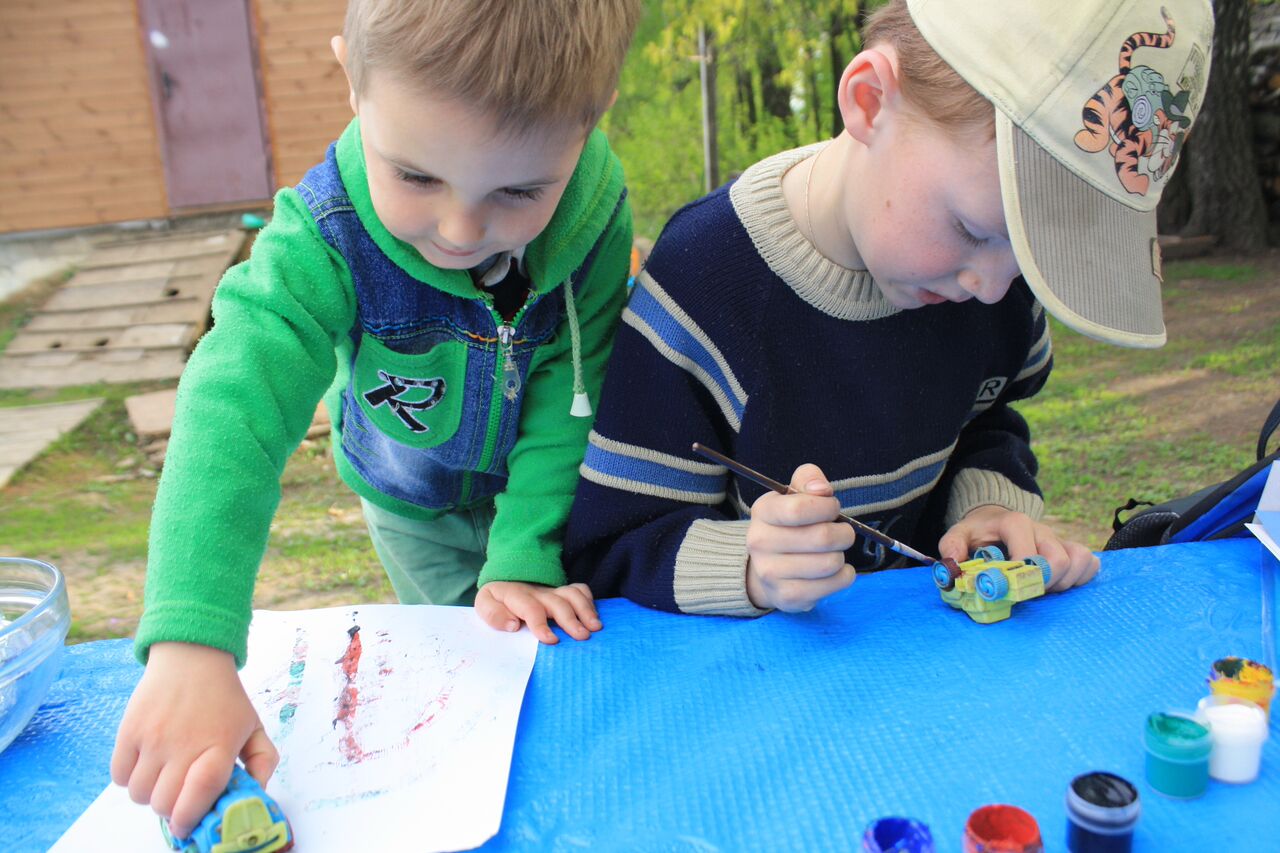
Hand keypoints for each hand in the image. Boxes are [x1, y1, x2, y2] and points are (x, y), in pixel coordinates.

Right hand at [110, 642, 277, 839]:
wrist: (192, 657)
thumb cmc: (225, 698)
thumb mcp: (254, 726)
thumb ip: (263, 762)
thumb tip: (257, 795)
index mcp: (219, 745)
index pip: (199, 793)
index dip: (190, 818)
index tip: (188, 827)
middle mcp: (184, 744)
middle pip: (164, 804)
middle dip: (172, 808)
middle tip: (179, 795)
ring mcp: (153, 738)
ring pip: (139, 795)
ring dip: (150, 794)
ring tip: (164, 775)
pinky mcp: (128, 732)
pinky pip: (118, 777)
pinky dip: (129, 778)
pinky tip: (146, 763)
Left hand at [475, 581, 600, 643]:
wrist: (504, 581)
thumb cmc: (496, 601)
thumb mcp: (484, 605)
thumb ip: (492, 614)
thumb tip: (512, 625)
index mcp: (515, 595)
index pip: (530, 608)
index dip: (541, 624)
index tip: (552, 640)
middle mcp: (537, 592)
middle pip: (557, 602)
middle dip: (571, 619)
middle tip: (583, 636)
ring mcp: (552, 591)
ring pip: (572, 594)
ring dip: (586, 609)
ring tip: (596, 627)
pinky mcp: (561, 592)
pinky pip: (579, 590)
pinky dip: (590, 601)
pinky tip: (595, 617)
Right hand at [745, 463, 856, 610]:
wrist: (766, 568)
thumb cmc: (790, 524)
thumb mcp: (794, 495)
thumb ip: (809, 479)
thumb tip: (822, 490)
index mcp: (763, 511)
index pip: (799, 509)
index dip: (827, 507)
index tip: (832, 509)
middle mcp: (760, 542)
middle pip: (822, 538)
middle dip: (843, 533)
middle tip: (842, 533)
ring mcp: (770, 573)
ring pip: (830, 563)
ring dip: (842, 555)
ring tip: (833, 552)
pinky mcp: (787, 597)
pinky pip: (833, 585)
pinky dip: (844, 576)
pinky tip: (833, 571)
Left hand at [938, 505, 1099, 591]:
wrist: (994, 520)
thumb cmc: (977, 532)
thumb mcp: (958, 534)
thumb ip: (951, 547)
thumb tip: (952, 567)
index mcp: (1015, 523)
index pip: (1029, 553)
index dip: (1022, 576)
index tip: (1009, 589)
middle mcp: (1042, 529)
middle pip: (1059, 560)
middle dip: (1045, 582)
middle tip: (1027, 592)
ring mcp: (1059, 539)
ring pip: (1080, 560)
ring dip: (1064, 582)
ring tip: (1043, 589)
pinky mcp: (1070, 548)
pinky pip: (1090, 563)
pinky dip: (1080, 578)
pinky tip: (1059, 585)